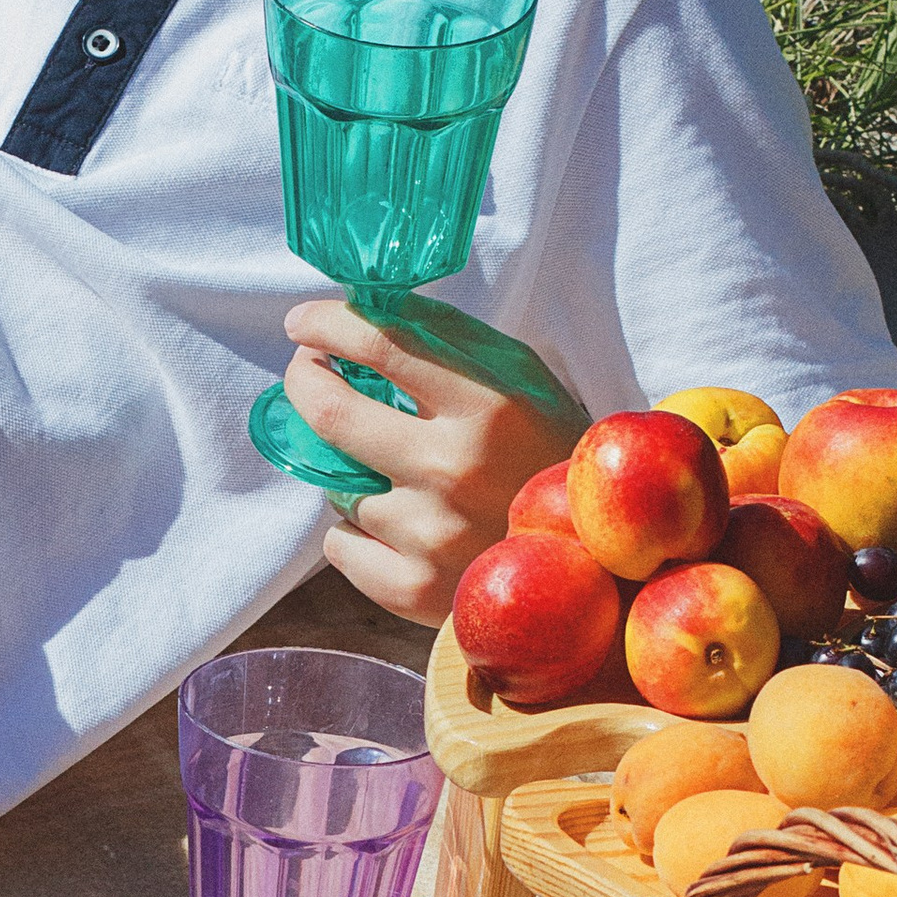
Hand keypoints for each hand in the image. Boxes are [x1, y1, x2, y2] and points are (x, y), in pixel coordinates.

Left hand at [279, 299, 575, 624]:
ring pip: (336, 485)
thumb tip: (362, 306)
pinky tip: (401, 527)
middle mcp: (455, 470)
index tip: (304, 323)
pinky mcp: (415, 590)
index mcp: (489, 406)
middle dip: (305, 382)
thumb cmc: (548, 453)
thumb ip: (446, 340)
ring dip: (351, 471)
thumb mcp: (520, 379)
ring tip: (397, 475)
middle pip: (330, 414)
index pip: (380, 345)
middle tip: (309, 373)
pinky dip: (356, 532)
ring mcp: (433, 536)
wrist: (593, 559)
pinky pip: (339, 544)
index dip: (326, 325)